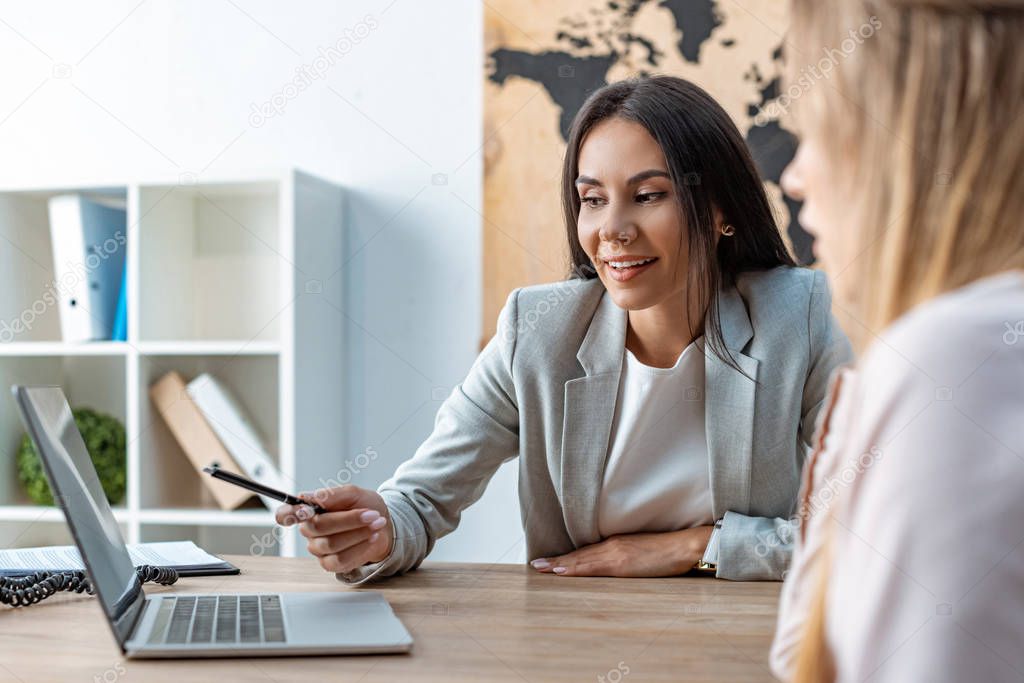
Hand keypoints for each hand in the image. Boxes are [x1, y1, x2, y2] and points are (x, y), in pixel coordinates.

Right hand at [275, 485, 392, 573]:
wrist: (383, 524)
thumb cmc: (365, 506)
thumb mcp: (353, 493)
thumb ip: (331, 494)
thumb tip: (308, 497)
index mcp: (309, 510)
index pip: (284, 514)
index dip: (289, 514)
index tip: (304, 510)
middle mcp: (310, 530)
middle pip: (318, 526)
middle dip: (349, 520)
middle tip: (371, 514)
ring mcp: (318, 549)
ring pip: (331, 544)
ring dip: (359, 533)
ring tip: (376, 524)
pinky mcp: (331, 564)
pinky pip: (340, 560)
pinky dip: (360, 548)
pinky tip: (372, 538)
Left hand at [529, 526, 713, 576]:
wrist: (686, 546)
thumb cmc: (669, 550)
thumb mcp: (642, 552)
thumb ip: (626, 557)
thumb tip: (615, 567)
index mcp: (617, 544)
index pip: (586, 552)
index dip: (567, 557)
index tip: (549, 561)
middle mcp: (612, 545)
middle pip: (579, 555)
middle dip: (557, 561)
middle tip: (535, 565)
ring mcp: (615, 553)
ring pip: (581, 560)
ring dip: (560, 565)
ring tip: (542, 568)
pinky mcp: (621, 562)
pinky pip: (593, 567)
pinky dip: (574, 568)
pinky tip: (562, 571)